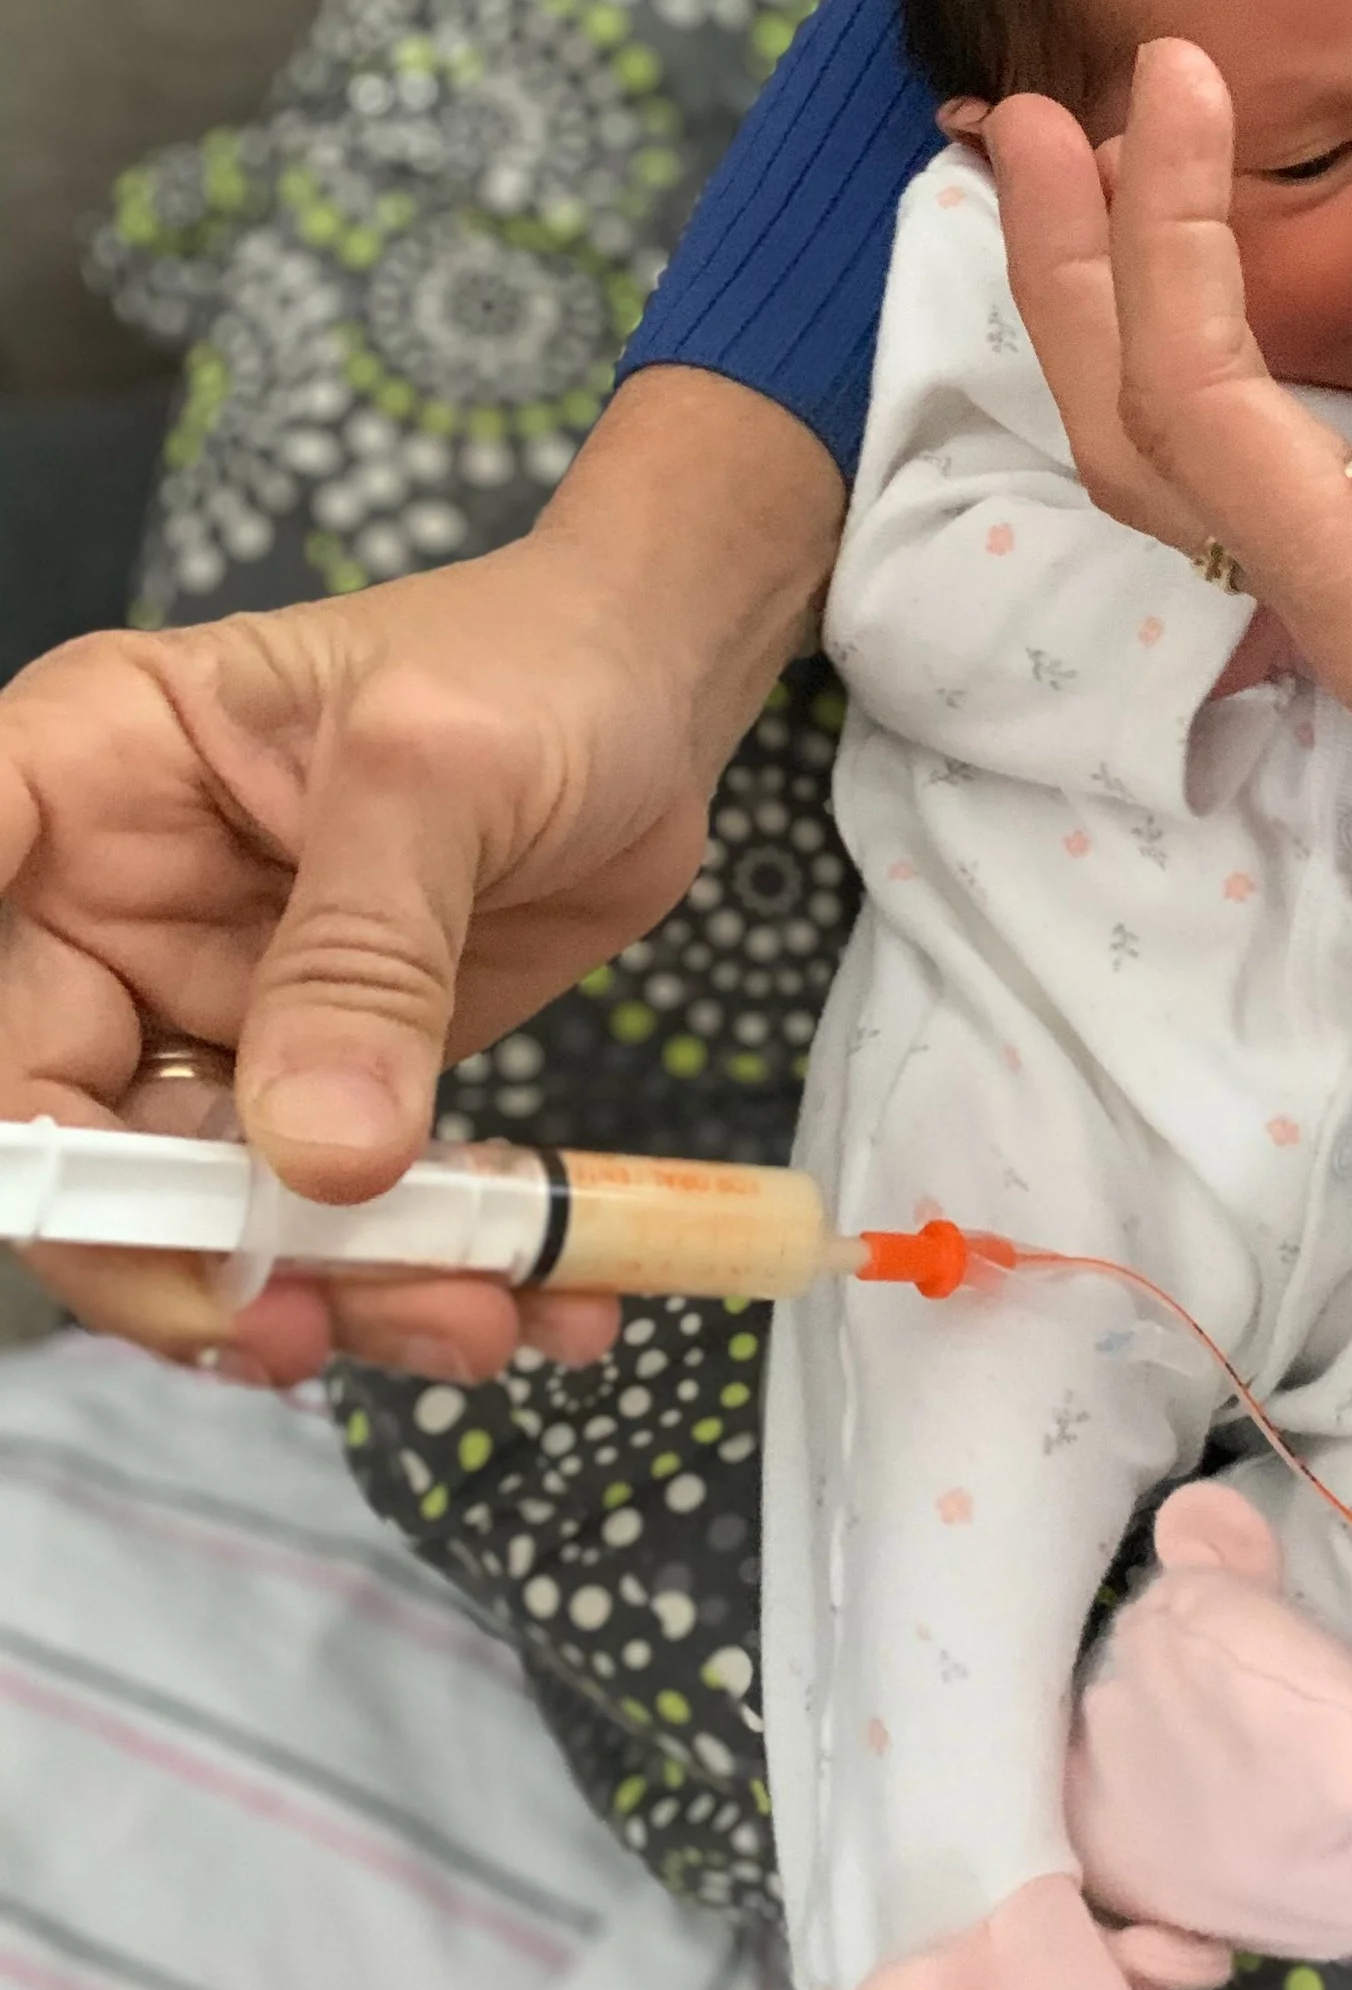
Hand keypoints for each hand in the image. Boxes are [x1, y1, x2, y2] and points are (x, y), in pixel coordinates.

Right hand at [0, 369, 839, 1374]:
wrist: (653, 698)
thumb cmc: (531, 664)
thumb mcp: (441, 774)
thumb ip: (368, 955)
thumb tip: (320, 1157)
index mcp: (77, 782)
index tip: (70, 1187)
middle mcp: (103, 913)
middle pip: (51, 1127)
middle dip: (167, 1250)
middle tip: (298, 1325)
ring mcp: (198, 1011)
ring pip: (192, 1207)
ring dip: (323, 1288)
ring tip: (473, 1314)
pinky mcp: (310, 1086)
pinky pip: (322, 1218)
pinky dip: (418, 1275)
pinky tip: (531, 1296)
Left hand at [992, 42, 1351, 1069]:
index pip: (1203, 417)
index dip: (1168, 252)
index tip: (1179, 86)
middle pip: (1146, 425)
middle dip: (1077, 267)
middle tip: (1032, 99)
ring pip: (1223, 412)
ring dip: (1158, 279)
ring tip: (1127, 130)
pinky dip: (1323, 297)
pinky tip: (1334, 209)